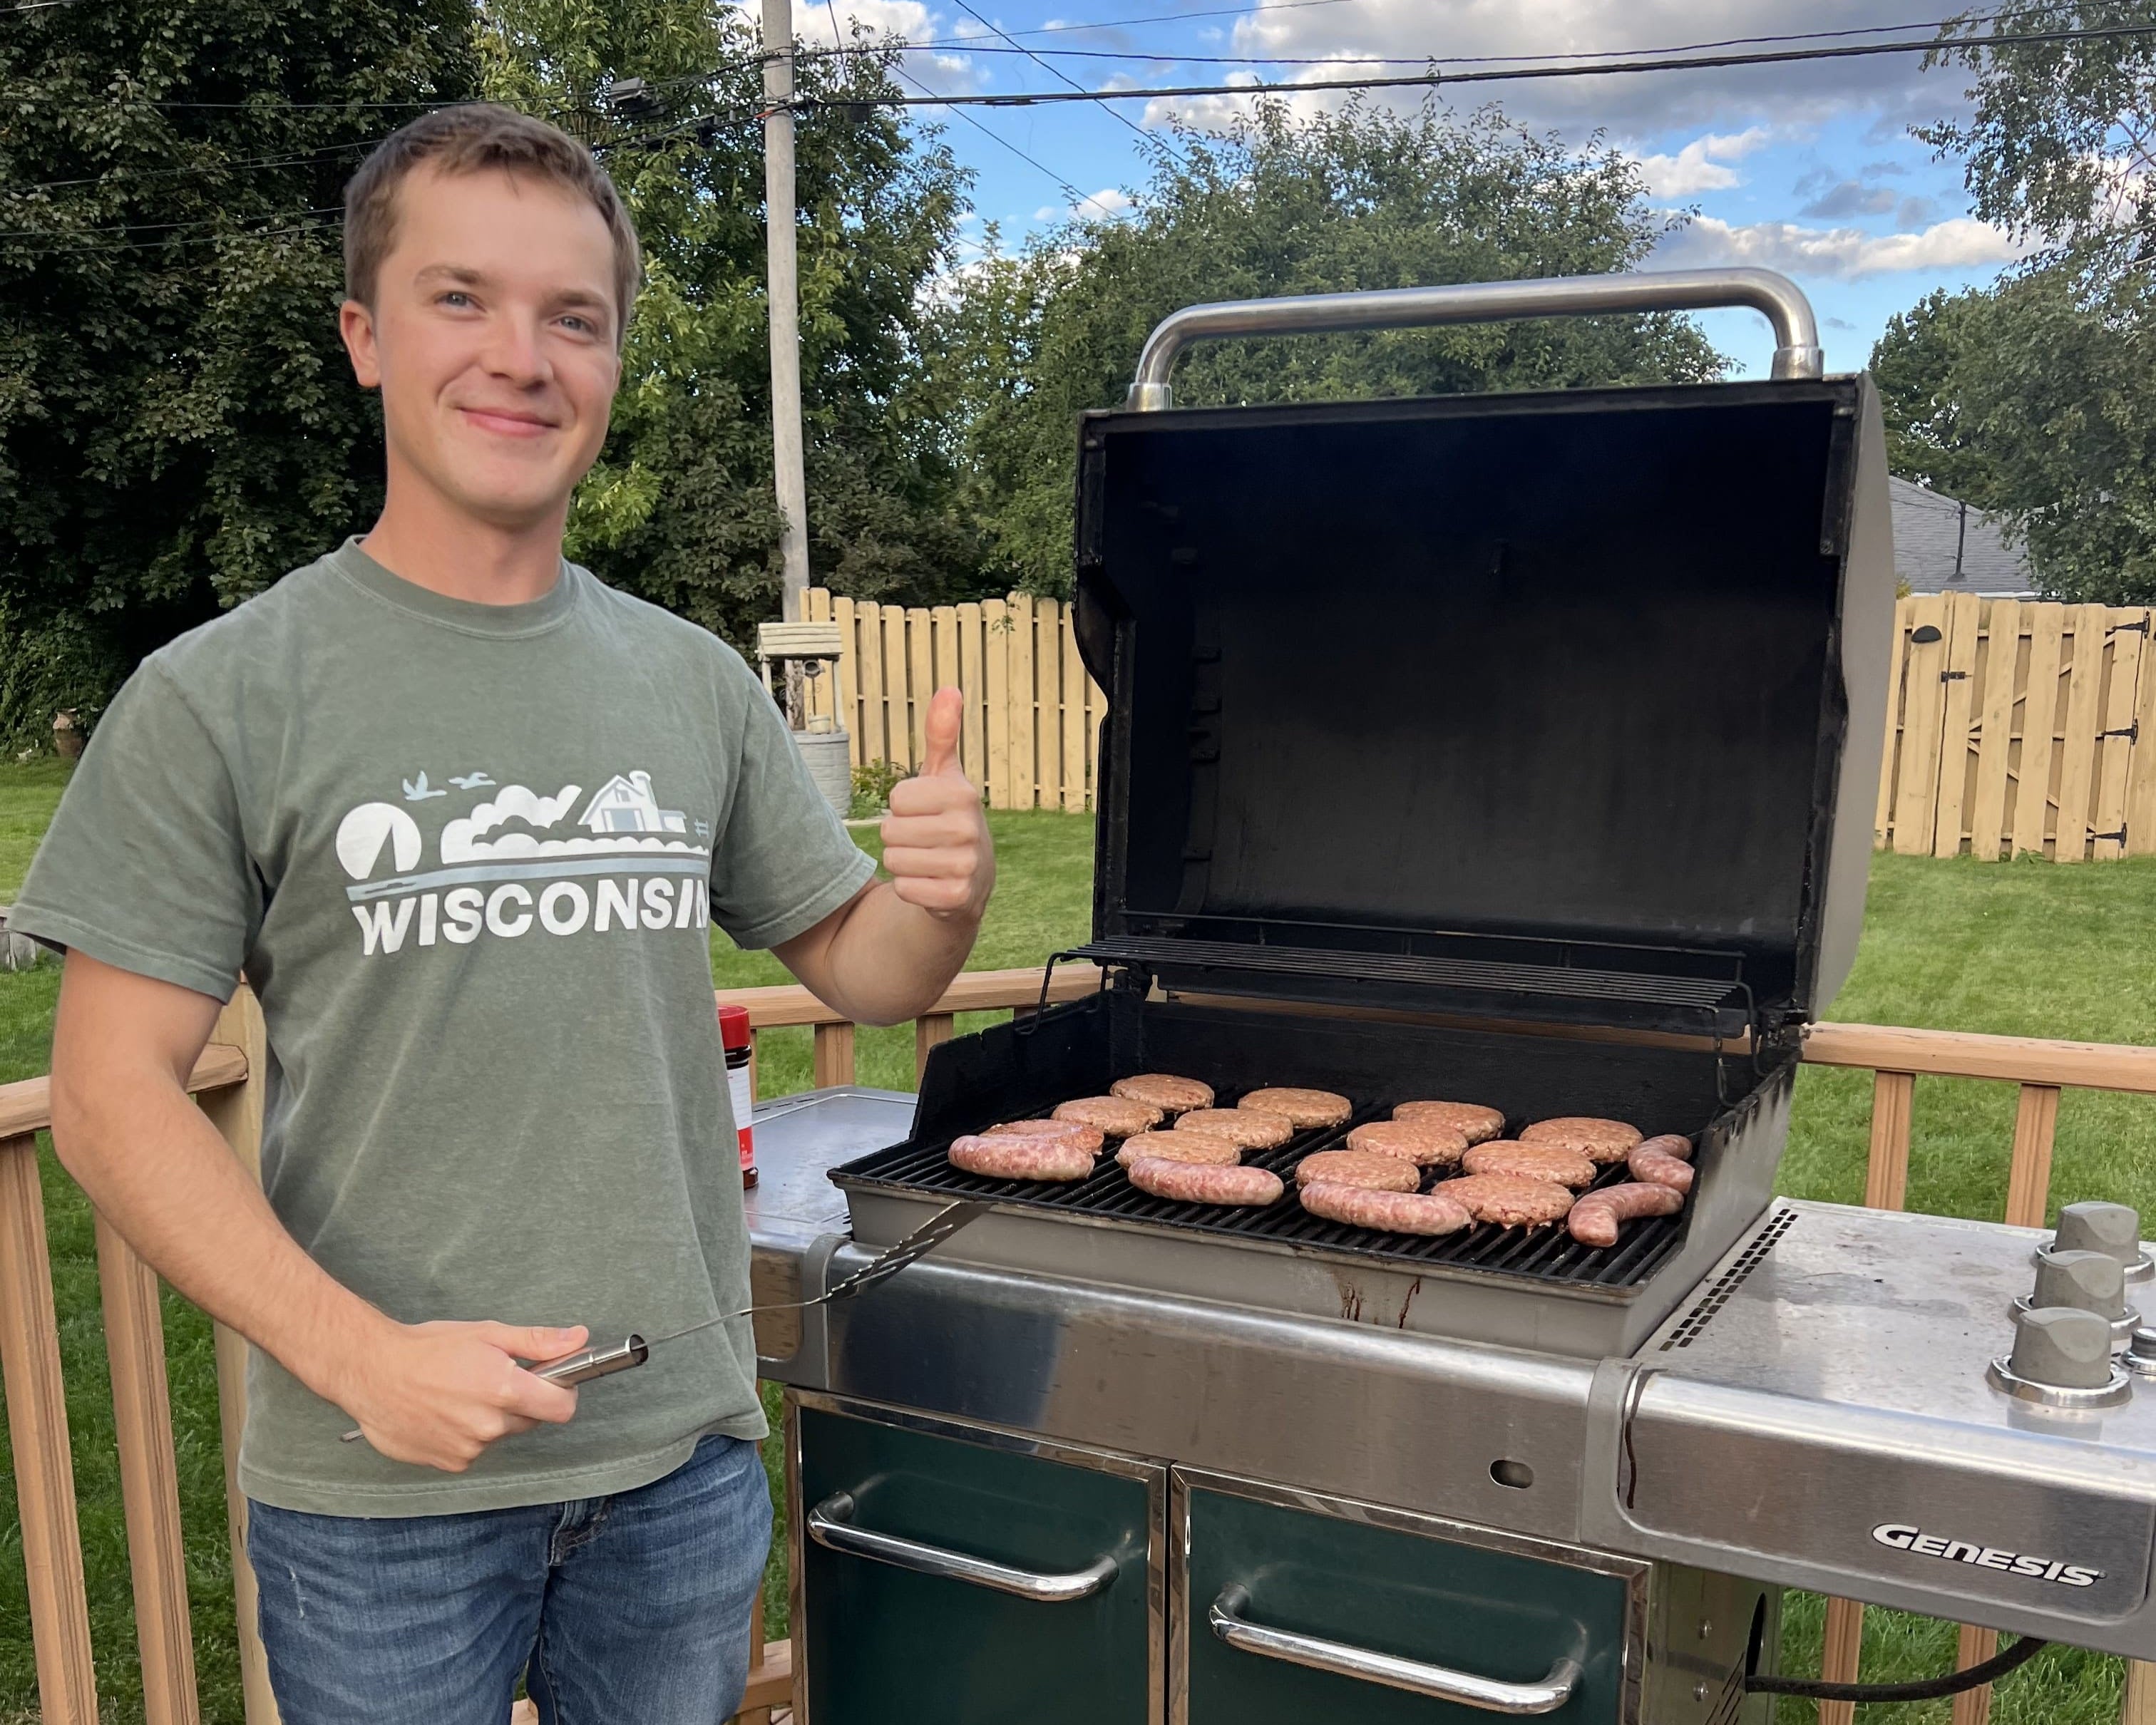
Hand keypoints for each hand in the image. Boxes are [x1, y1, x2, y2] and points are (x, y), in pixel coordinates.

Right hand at [333, 1319, 586, 1470]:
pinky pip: (473, 1449)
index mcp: (504, 1391)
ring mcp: (468, 1449)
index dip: (562, 1392)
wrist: (371, 1373)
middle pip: (530, 1420)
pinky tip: (443, 1412)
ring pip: (499, 1434)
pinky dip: (465, 1433)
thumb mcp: (488, 1334)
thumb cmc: (428, 1348)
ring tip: (458, 1393)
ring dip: (490, 1417)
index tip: (551, 1381)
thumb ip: (537, 1342)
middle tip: (490, 1378)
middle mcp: (489, 1426)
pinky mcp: (449, 1463)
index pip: (561, 1408)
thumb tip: (579, 1339)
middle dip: (520, 1401)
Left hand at [881, 686, 993, 920]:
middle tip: (924, 840)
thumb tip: (949, 688)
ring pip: (894, 860)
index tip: (924, 812)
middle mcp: (969, 829)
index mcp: (962, 794)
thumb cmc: (948, 817)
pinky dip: (910, 888)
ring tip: (926, 860)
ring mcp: (966, 866)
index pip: (897, 798)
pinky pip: (904, 888)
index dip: (903, 806)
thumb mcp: (945, 775)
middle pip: (891, 830)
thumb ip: (942, 734)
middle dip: (899, 836)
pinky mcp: (957, 898)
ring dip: (903, 863)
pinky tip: (930, 883)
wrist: (972, 879)